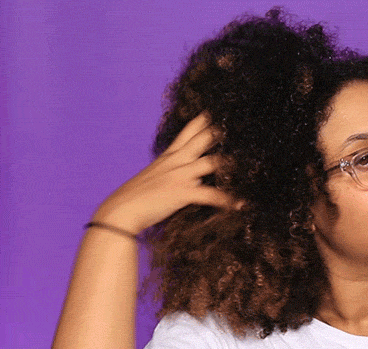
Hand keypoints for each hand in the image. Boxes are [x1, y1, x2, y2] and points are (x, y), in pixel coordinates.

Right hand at [92, 113, 240, 234]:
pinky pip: (210, 195)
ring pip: (211, 162)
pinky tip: (239, 204)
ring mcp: (179, 176)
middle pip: (201, 140)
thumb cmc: (134, 199)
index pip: (186, 134)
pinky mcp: (182, 192)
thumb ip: (170, 174)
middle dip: (217, 133)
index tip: (212, 114)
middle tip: (233, 126)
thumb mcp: (152, 179)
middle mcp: (175, 162)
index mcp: (167, 158)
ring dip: (228, 164)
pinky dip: (226, 200)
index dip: (200, 122)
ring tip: (242, 164)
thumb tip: (191, 178)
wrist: (121, 212)